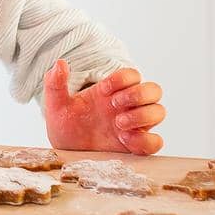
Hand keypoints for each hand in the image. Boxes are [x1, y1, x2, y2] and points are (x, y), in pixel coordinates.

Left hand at [42, 59, 165, 155]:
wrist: (65, 151)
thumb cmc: (65, 125)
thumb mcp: (56, 104)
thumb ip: (55, 83)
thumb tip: (60, 63)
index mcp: (111, 92)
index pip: (133, 75)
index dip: (122, 78)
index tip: (103, 90)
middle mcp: (127, 106)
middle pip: (154, 89)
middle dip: (137, 94)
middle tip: (114, 105)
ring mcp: (134, 125)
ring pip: (159, 111)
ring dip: (142, 115)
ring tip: (118, 124)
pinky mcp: (136, 146)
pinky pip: (156, 141)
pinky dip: (145, 140)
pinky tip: (124, 139)